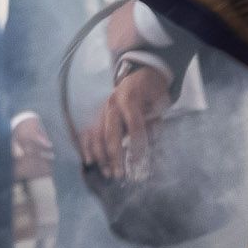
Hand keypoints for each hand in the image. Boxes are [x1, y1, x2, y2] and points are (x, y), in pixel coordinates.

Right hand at [88, 57, 169, 176]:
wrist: (141, 73)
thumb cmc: (152, 91)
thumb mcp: (159, 102)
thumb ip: (155, 122)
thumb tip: (152, 146)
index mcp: (130, 98)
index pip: (134, 125)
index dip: (137, 144)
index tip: (139, 161)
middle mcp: (112, 104)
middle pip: (111, 133)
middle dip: (114, 156)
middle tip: (119, 174)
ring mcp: (103, 109)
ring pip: (97, 135)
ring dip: (101, 156)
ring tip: (108, 173)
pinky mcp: (98, 115)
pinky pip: (89, 133)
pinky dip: (88, 147)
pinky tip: (89, 161)